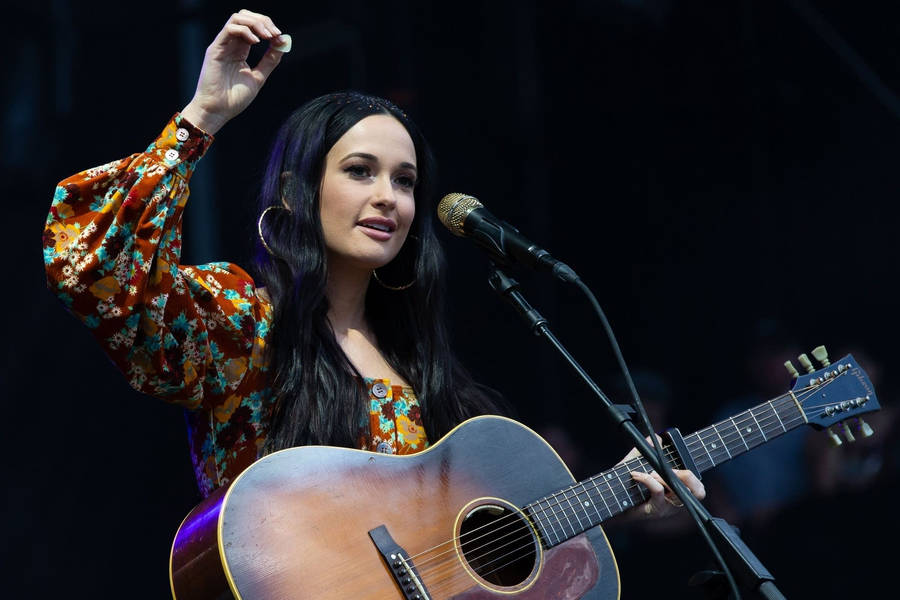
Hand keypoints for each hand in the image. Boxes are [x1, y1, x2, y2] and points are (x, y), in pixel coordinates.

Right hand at [181, 10, 286, 134]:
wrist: (218, 111)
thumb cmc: (234, 98)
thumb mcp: (258, 77)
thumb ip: (270, 60)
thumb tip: (283, 43)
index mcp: (240, 49)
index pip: (253, 26)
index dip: (268, 27)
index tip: (279, 37)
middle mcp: (230, 44)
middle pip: (245, 17)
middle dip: (263, 21)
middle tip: (274, 34)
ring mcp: (222, 45)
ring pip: (237, 18)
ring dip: (255, 23)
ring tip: (267, 36)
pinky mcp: (215, 49)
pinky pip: (229, 29)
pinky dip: (245, 30)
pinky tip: (255, 42)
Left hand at [620, 437, 705, 518]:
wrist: (609, 502)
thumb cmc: (625, 485)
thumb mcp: (636, 464)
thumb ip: (646, 450)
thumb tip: (655, 437)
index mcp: (676, 493)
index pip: (699, 489)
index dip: (695, 477)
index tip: (681, 463)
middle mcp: (675, 503)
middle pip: (698, 492)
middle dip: (687, 476)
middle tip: (673, 470)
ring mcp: (667, 508)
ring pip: (677, 489)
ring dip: (662, 476)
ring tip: (649, 472)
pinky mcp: (654, 510)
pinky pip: (659, 491)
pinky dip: (648, 479)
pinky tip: (637, 475)